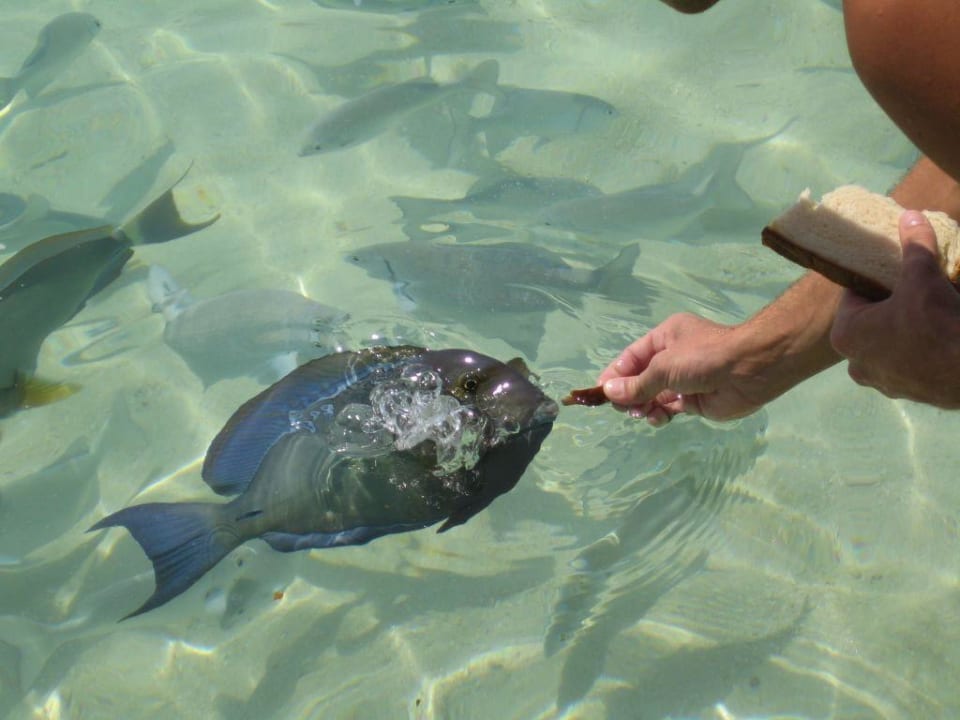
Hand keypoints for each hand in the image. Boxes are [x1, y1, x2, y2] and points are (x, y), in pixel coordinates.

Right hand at [596, 314, 771, 425]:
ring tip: (641, 413)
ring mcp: (684, 380)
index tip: (600, 393)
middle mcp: (673, 357)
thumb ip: (636, 384)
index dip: (614, 374)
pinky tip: (657, 418)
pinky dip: (659, 414)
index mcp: (665, 337)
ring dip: (643, 405)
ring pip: (653, 395)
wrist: (749, 371)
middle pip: (640, 378)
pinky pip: (668, 408)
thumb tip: (608, 392)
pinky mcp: (694, 400)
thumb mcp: (664, 366)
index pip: (631, 357)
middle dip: (629, 393)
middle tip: (623, 407)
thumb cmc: (703, 357)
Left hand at [830, 210, 959, 407]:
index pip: (854, 296)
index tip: (892, 272)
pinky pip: (906, 362)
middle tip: (913, 291)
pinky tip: (936, 337)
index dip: (874, 280)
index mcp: (845, 334)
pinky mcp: (906, 393)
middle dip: (890, 305)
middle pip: (870, 322)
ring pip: (888, 343)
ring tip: (927, 312)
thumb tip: (910, 215)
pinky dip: (917, 350)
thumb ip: (914, 246)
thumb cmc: (937, 323)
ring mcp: (880, 382)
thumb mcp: (923, 277)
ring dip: (903, 329)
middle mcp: (855, 363)